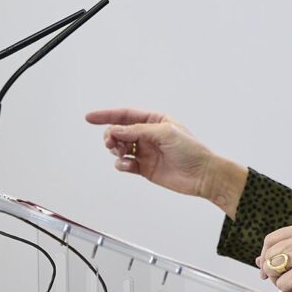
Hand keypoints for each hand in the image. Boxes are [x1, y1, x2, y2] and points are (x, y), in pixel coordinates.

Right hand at [85, 108, 240, 207]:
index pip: (126, 115)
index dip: (106, 115)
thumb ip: (138, 131)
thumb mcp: (165, 133)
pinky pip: (125, 164)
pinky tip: (126, 165)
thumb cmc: (191, 150)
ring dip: (115, 149)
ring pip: (120, 147)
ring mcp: (145, 152)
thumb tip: (116, 130)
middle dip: (111, 135)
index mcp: (155, 121)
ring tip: (122, 153)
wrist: (202, 175)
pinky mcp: (144, 168)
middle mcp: (148, 135)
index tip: (89, 117)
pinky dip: (121, 164)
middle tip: (112, 143)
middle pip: (119, 131)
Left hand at [256, 221, 291, 291]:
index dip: (265, 255)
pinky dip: (290, 290)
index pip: (270, 239)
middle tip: (286, 278)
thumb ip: (285, 251)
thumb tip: (260, 260)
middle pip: (268, 255)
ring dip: (280, 281)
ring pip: (271, 269)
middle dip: (272, 271)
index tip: (266, 266)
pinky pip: (281, 285)